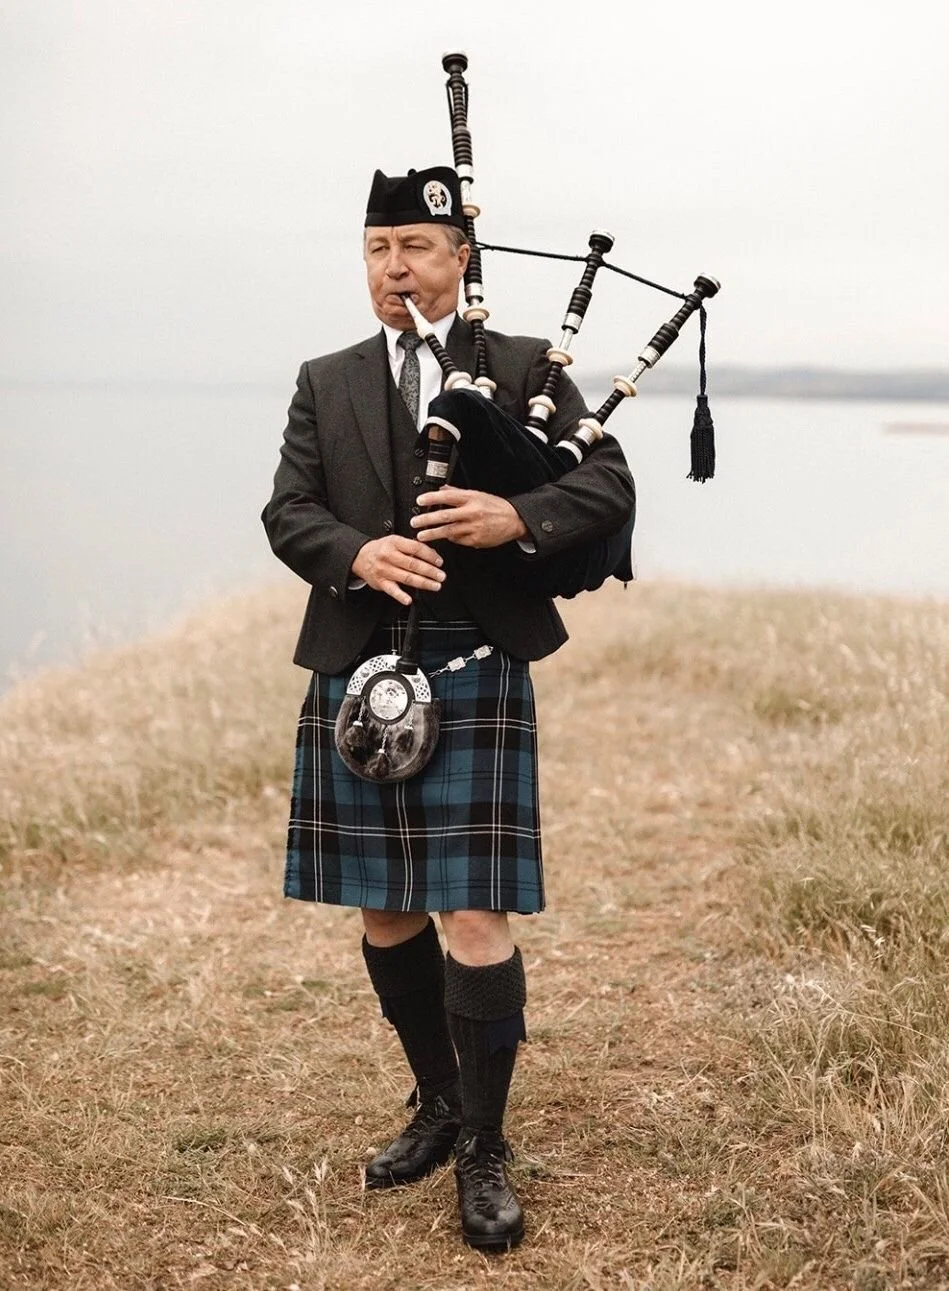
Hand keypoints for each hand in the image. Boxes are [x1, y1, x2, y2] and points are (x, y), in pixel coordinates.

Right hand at [351, 535, 445, 606]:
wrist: (360, 556)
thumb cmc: (381, 549)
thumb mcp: (395, 541)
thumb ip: (412, 546)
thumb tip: (432, 554)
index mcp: (394, 543)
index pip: (416, 548)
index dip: (430, 555)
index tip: (439, 562)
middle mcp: (388, 556)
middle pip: (413, 564)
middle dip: (430, 571)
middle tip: (441, 576)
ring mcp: (384, 570)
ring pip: (406, 578)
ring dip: (423, 583)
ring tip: (435, 585)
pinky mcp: (380, 582)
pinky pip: (392, 590)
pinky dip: (400, 596)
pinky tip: (409, 600)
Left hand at [410, 486, 528, 547]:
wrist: (514, 520)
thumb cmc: (496, 507)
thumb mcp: (477, 494)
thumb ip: (458, 493)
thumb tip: (441, 489)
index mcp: (471, 498)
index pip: (448, 497)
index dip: (432, 498)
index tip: (420, 500)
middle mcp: (471, 513)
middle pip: (445, 516)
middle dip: (427, 520)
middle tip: (415, 522)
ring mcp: (473, 528)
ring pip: (449, 532)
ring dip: (433, 534)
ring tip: (421, 536)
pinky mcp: (476, 540)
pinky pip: (458, 540)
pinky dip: (451, 538)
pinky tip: (445, 537)